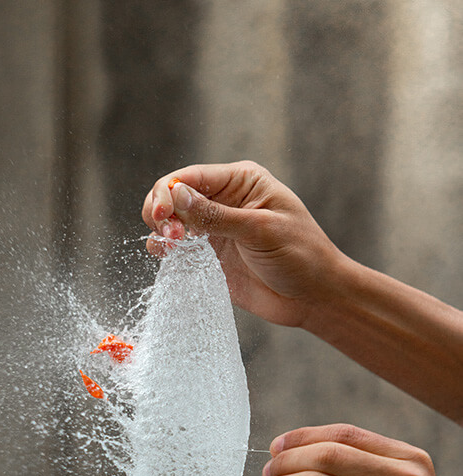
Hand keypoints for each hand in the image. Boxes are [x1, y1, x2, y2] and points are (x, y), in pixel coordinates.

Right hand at [141, 161, 344, 326]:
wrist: (315, 297)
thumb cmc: (301, 256)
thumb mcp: (261, 231)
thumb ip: (217, 216)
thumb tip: (175, 196)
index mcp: (241, 181)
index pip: (190, 176)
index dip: (167, 192)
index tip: (161, 216)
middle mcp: (224, 200)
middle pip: (173, 195)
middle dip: (161, 211)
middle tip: (170, 236)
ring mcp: (215, 229)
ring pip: (170, 221)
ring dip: (162, 232)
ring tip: (173, 248)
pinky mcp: (210, 257)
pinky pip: (177, 249)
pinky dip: (166, 252)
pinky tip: (170, 257)